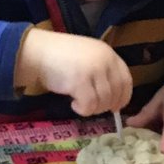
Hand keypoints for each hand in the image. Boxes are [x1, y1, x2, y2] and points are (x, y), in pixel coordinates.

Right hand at [17, 29, 132, 116]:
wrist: (36, 53)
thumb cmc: (59, 56)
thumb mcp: (87, 58)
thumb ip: (101, 71)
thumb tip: (112, 99)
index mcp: (108, 53)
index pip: (126, 80)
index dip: (123, 97)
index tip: (115, 106)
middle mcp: (104, 60)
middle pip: (116, 93)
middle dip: (106, 106)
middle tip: (93, 107)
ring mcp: (93, 70)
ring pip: (104, 101)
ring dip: (93, 109)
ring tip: (79, 103)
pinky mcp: (80, 81)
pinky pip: (89, 105)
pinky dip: (82, 110)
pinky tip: (73, 104)